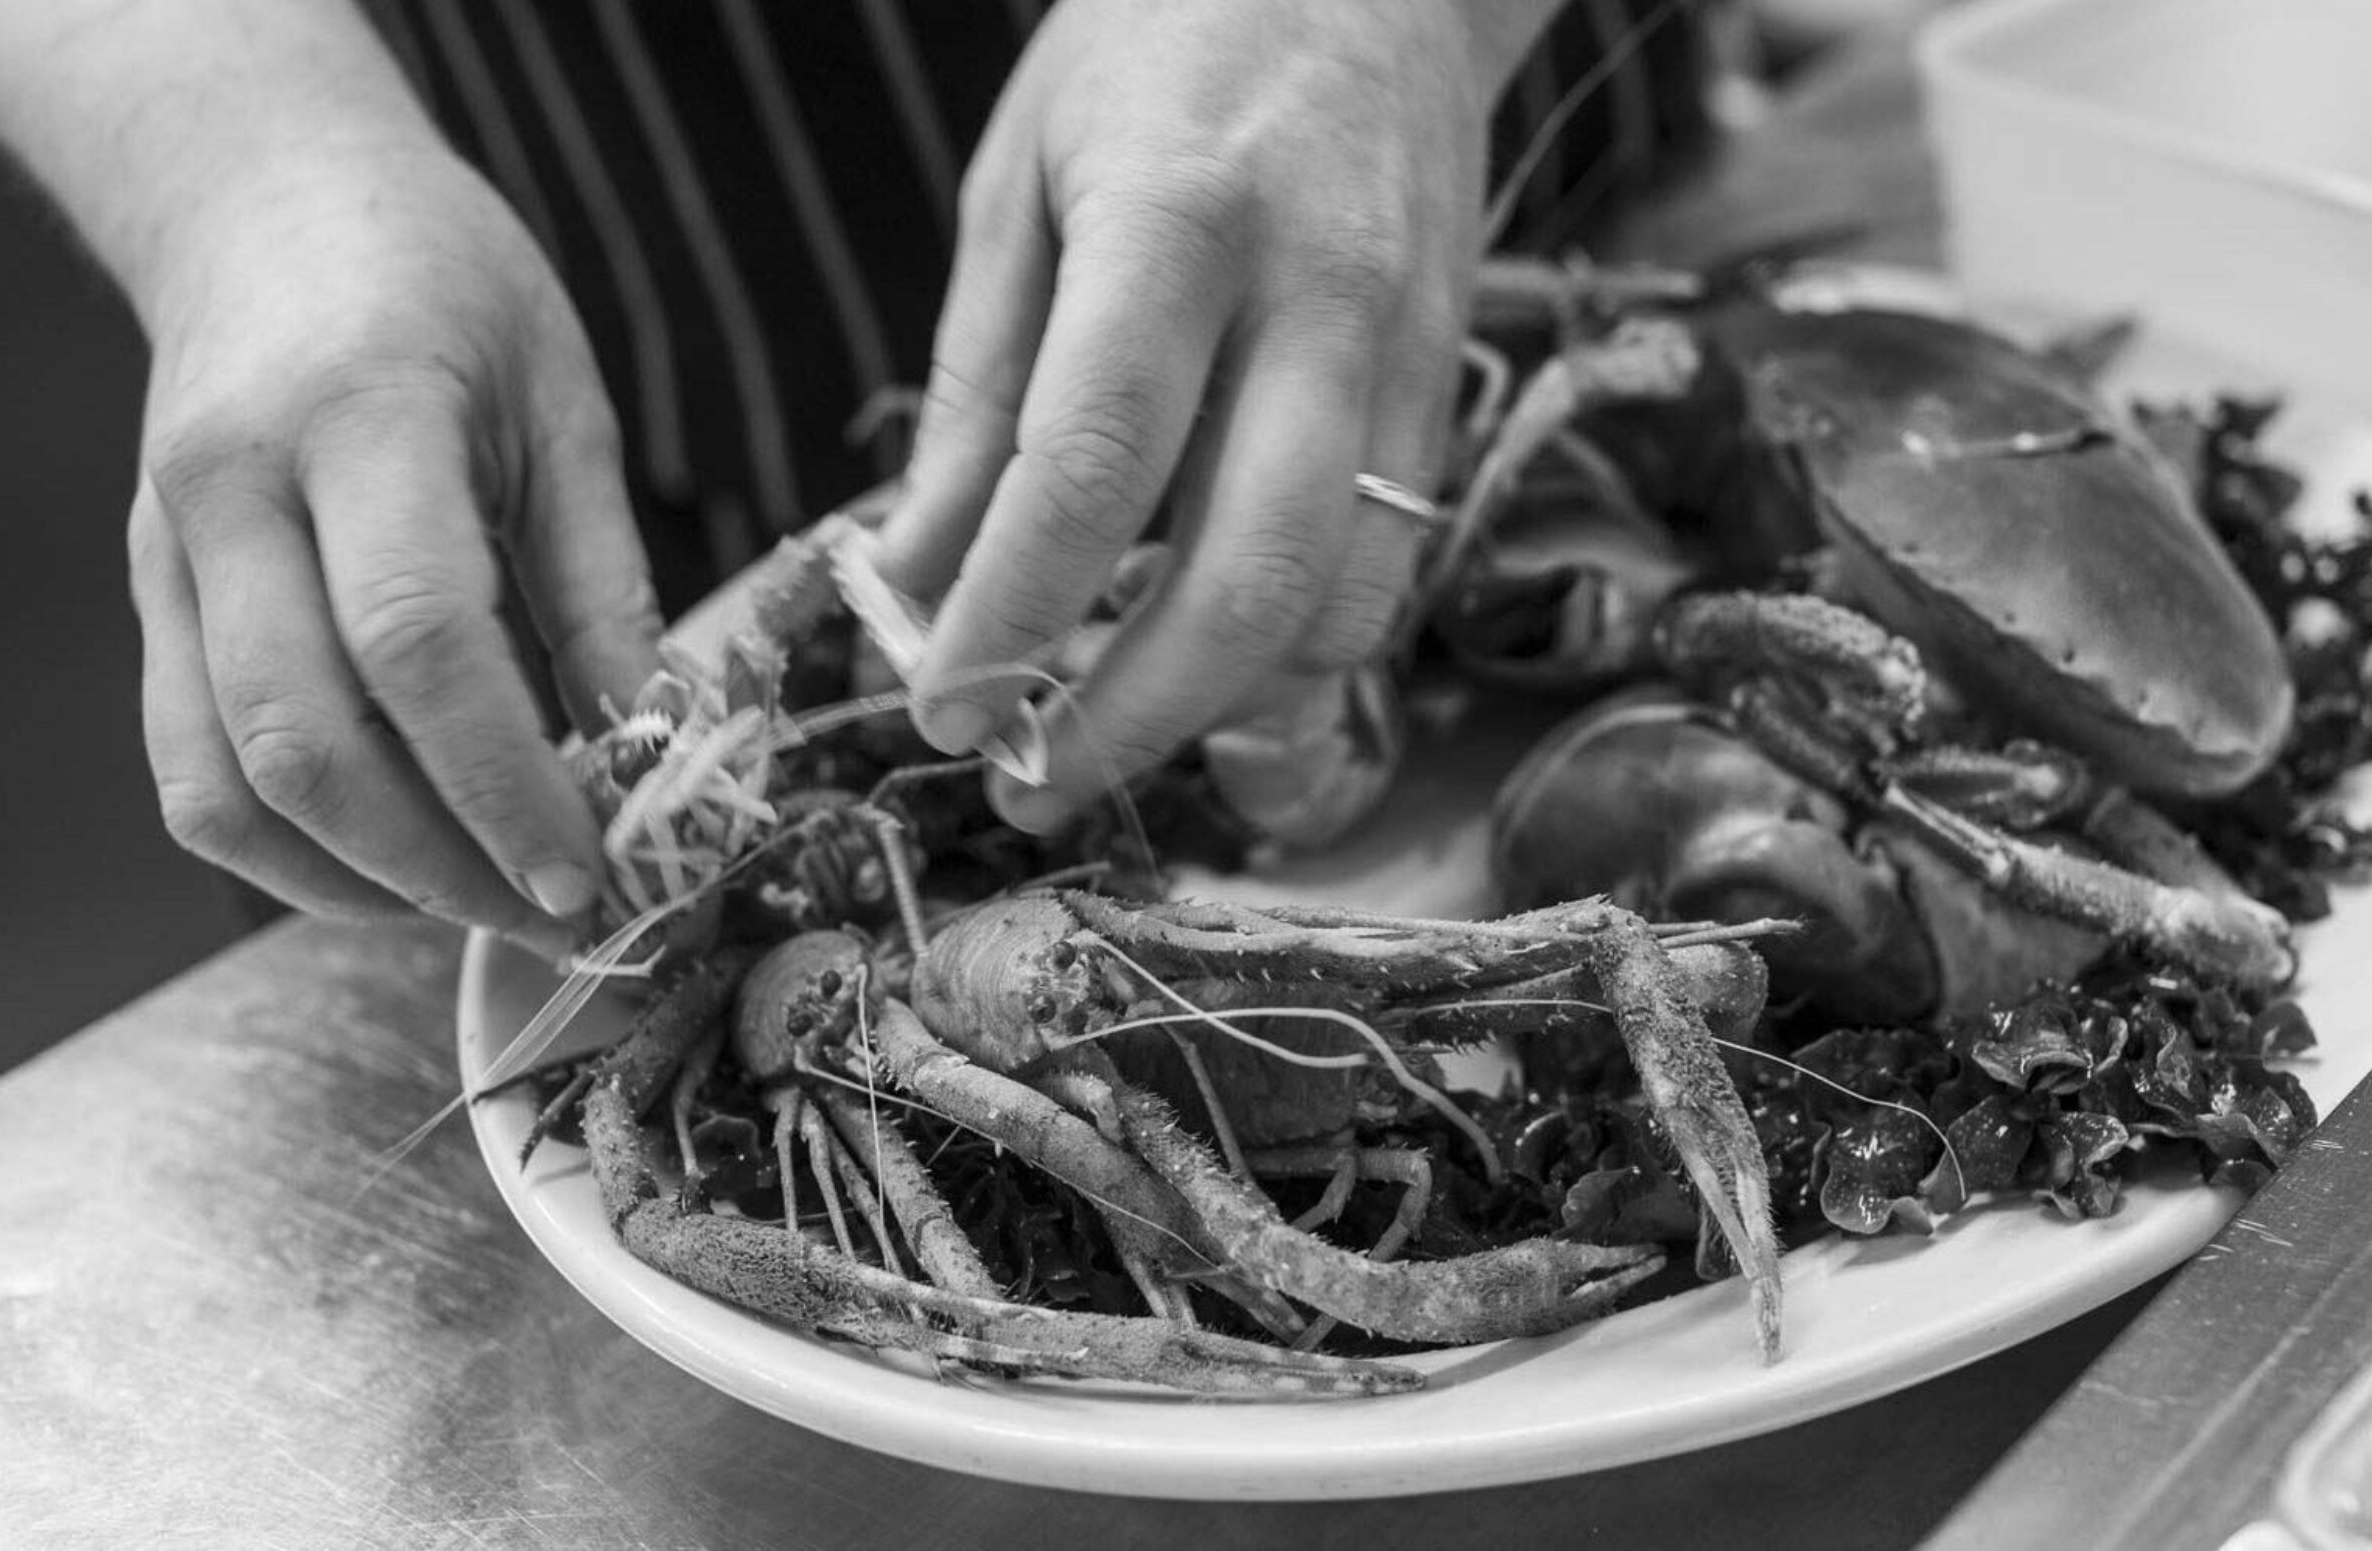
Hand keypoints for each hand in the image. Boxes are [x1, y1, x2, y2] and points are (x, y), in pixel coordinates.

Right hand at [126, 143, 659, 956]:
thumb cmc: (442, 286)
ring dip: (359, 884)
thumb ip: (605, 586)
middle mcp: (230, 495)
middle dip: (437, 866)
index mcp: (357, 419)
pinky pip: (191, 778)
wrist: (260, 199)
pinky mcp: (147, 604)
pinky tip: (395, 862)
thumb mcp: (566, 403)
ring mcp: (164, 556)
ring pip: (223, 788)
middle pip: (303, 741)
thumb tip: (657, 754)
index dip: (502, 781)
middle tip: (551, 910)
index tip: (586, 870)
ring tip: (479, 899)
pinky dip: (293, 854)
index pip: (417, 641)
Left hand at [877, 0, 1557, 831]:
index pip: (1090, 470)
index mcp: (1178, 225)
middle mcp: (1319, 301)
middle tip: (1029, 783)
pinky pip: (1386, 566)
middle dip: (1132, 717)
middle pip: (1249, 578)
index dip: (1010, 618)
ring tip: (1107, 721)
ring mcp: (1412, 353)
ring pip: (1344, 603)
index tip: (939, 711)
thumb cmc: (1162, 47)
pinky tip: (1200, 638)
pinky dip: (1288, 640)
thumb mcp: (1021, 186)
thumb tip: (914, 581)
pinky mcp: (1456, 389)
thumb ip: (976, 394)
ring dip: (1222, 702)